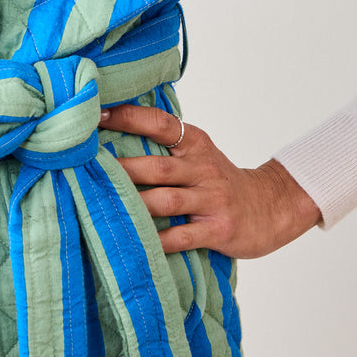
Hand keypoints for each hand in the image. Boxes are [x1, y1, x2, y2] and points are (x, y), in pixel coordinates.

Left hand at [99, 104, 321, 257]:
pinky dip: (158, 239)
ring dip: (133, 203)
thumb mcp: (199, 152)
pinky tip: (136, 241)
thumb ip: (166, 144)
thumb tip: (113, 127)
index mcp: (195, 143)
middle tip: (85, 167)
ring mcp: (212, 199)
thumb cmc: (220, 180)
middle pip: (157, 166)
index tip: (97, 115)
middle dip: (121, 168)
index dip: (128, 118)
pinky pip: (183, 236)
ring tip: (103, 204)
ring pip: (166, 200)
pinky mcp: (219, 229)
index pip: (160, 124)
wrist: (272, 206)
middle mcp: (203, 168)